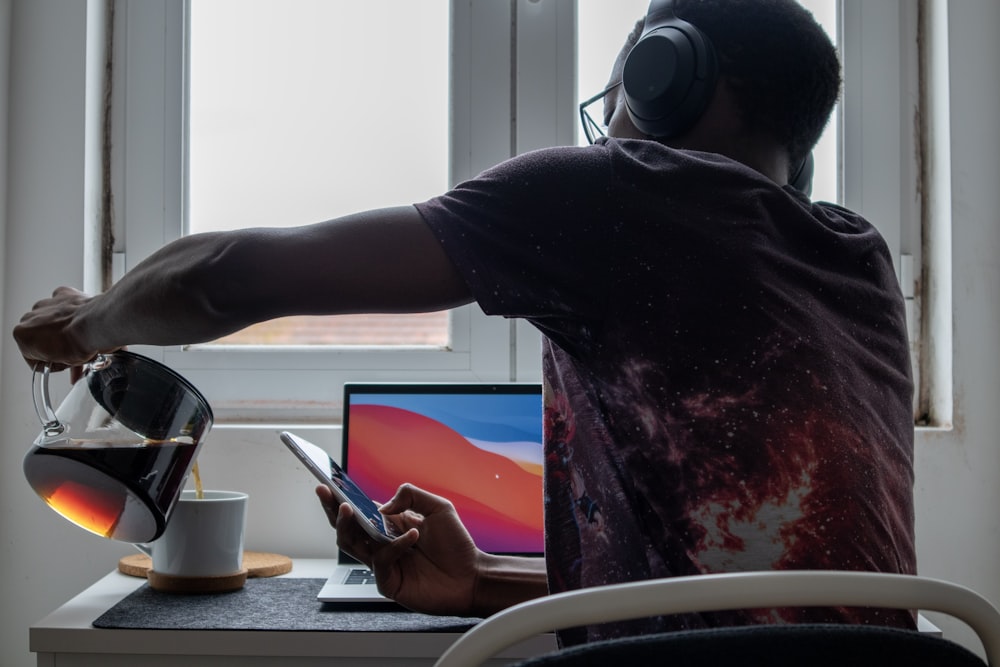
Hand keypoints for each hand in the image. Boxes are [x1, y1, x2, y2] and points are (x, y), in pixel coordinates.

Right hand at [13, 287, 110, 371]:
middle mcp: (29, 317)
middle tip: (71, 350)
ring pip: (50, 318)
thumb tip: (65, 360)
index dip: (48, 362)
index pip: (31, 355)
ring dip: (61, 325)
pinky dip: (71, 309)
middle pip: (40, 335)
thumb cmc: (78, 344)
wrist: (95, 326)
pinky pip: (64, 303)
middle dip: (54, 343)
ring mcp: (46, 304)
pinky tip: (80, 318)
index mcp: (22, 335)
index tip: (60, 363)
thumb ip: (57, 360)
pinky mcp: (62, 294)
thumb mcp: (64, 363)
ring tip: (78, 335)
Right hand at [316, 483, 483, 615]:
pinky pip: (381, 562)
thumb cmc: (456, 544)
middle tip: (328, 495)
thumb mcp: (438, 507)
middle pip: (347, 528)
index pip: (359, 511)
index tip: (327, 485)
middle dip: (334, 510)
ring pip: (352, 545)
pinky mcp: (389, 582)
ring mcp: (384, 564)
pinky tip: (412, 536)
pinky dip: (395, 546)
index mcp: (391, 525)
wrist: (472, 576)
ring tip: (351, 509)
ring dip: (349, 526)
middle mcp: (382, 544)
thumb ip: (411, 496)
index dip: (341, 500)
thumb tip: (383, 505)